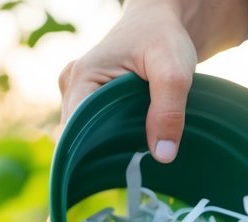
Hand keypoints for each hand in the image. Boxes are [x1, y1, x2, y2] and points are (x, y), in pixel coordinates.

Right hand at [58, 0, 247, 162]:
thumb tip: (162, 155)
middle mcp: (73, 87)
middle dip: (105, 156)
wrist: (164, 22)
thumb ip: (169, 111)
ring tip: (139, 159)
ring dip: (112, 149)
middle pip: (79, 137)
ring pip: (90, 136)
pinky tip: (136, 149)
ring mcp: (80, 94)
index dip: (90, 157)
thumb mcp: (174, 71)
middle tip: (137, 170)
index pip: (73, 132)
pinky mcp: (93, 101)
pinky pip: (98, 129)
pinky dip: (116, 140)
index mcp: (82, 77)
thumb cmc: (165, 38)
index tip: (117, 173)